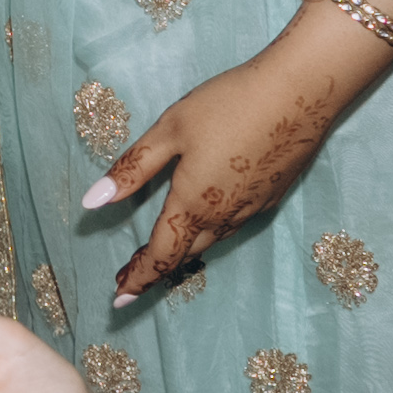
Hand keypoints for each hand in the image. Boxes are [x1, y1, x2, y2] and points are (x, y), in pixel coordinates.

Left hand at [91, 30, 373, 303]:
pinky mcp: (271, 197)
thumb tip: (91, 203)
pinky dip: (211, 235)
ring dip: (183, 252)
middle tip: (129, 276)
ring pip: (211, 242)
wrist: (300, 94)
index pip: (160, 254)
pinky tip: (206, 222)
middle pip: (185, 254)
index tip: (118, 298)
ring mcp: (252, 210)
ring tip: (162, 252)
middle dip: (155, 268)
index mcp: (192, 203)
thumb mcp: (170, 129)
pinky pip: (234, 227)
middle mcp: (224, 217)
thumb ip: (132, 169)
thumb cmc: (228, 105)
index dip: (138, 278)